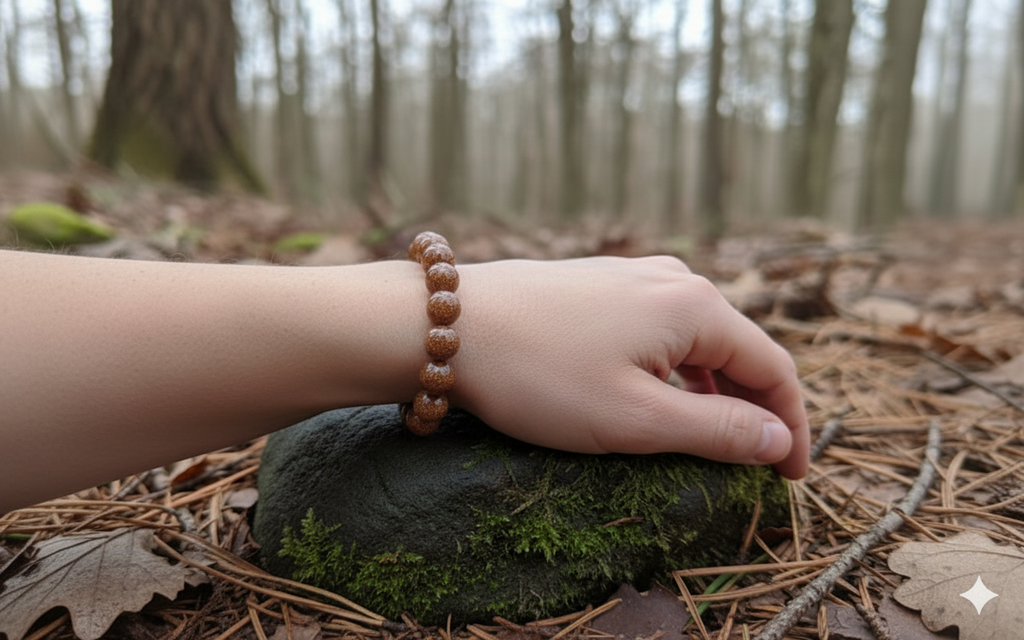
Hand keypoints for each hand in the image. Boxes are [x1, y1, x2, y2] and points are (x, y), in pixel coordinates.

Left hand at [452, 256, 808, 479]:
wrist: (445, 325)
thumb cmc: (541, 375)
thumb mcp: (637, 418)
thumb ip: (716, 432)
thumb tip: (777, 441)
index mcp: (696, 306)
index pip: (774, 368)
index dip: (791, 427)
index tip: (790, 478)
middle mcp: (672, 280)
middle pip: (738, 351)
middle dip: (752, 410)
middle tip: (753, 467)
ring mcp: (631, 278)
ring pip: (696, 342)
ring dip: (711, 393)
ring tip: (707, 443)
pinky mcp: (597, 286)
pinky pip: (657, 333)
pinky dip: (672, 373)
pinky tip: (654, 401)